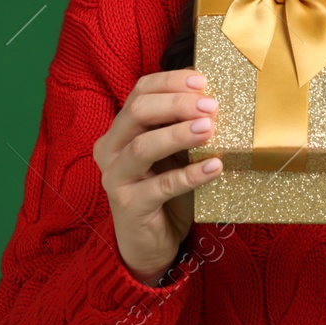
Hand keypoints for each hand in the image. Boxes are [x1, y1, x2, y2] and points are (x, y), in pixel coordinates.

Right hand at [91, 68, 223, 284]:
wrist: (150, 242)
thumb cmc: (163, 188)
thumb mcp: (173, 152)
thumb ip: (182, 125)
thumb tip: (214, 96)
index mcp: (120, 130)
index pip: (139, 92)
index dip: (170, 82)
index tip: (203, 81)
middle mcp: (110, 150)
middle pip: (137, 112)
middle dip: (176, 104)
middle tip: (211, 106)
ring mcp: (116, 178)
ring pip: (143, 147)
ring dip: (179, 134)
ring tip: (210, 129)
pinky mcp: (129, 206)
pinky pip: (162, 186)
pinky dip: (190, 174)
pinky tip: (215, 166)